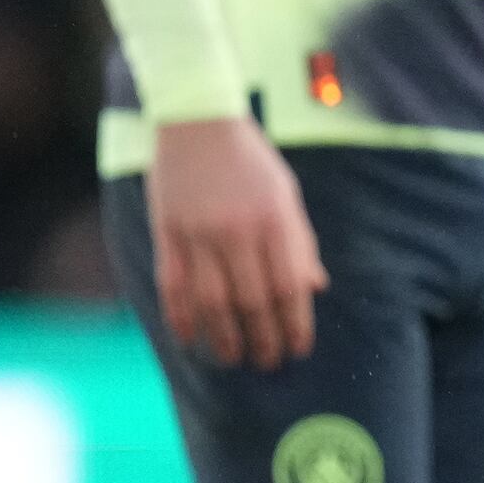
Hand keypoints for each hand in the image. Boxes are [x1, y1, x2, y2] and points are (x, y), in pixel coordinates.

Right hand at [149, 115, 323, 369]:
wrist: (198, 119)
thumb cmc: (250, 161)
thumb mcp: (286, 195)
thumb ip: (300, 243)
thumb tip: (315, 288)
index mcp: (276, 221)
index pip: (290, 288)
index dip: (295, 325)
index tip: (298, 349)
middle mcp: (239, 230)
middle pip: (253, 301)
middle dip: (263, 339)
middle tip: (267, 363)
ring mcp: (199, 232)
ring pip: (212, 302)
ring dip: (223, 338)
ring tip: (232, 359)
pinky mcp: (167, 231)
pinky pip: (173, 285)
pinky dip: (180, 317)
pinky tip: (189, 339)